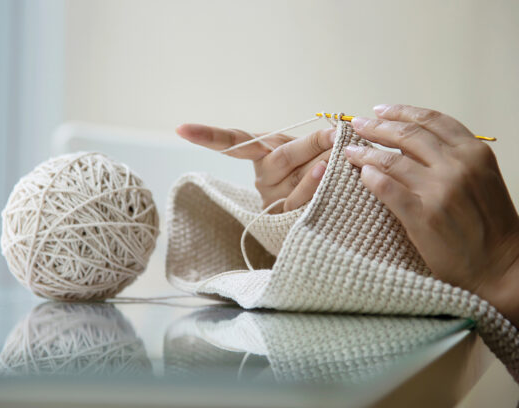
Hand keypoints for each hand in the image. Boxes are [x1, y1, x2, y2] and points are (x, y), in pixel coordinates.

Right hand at [176, 124, 334, 211]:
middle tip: (334, 133)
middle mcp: (263, 179)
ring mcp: (273, 201)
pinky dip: (317, 186)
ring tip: (338, 153)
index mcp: (261, 155)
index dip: (207, 136)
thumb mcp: (312, 149)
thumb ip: (318, 141)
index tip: (180, 128)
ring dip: (321, 164)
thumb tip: (337, 132)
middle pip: (280, 158)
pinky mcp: (286, 221)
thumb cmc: (317, 169)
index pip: (233, 143)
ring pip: (294, 180)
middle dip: (309, 144)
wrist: (326, 210)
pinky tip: (329, 175)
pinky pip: (301, 203)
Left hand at [344, 104, 518, 296]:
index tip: (380, 110)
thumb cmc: (492, 226)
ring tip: (350, 151)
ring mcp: (440, 190)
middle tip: (356, 125)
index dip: (401, 112)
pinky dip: (370, 178)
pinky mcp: (424, 215)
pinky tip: (360, 175)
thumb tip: (407, 144)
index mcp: (475, 152)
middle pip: (407, 135)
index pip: (431, 120)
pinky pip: (387, 189)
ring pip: (391, 160)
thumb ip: (452, 159)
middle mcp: (458, 165)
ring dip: (365, 153)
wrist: (504, 268)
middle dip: (376, 127)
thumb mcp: (481, 179)